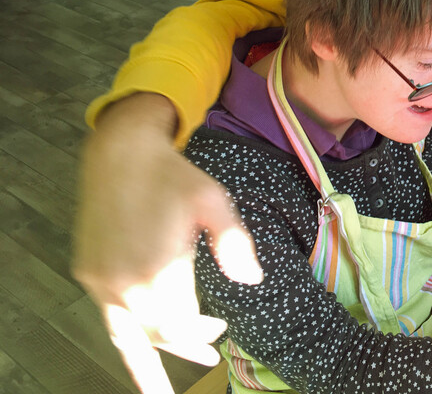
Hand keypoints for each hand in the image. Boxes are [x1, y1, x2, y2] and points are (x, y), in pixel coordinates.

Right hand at [73, 93, 263, 393]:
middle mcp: (122, 281)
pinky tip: (144, 340)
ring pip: (124, 334)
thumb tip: (253, 280)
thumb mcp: (215, 201)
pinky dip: (129, 333)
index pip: (178, 326)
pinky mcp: (88, 270)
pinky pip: (110, 315)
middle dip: (182, 346)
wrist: (120, 152)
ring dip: (146, 360)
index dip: (199, 336)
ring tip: (158, 391)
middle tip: (208, 353)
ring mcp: (99, 278)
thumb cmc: (173, 175)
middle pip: (154, 335)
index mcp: (156, 268)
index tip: (219, 329)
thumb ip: (235, 243)